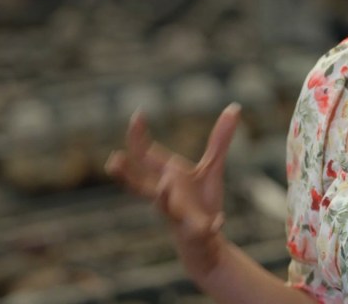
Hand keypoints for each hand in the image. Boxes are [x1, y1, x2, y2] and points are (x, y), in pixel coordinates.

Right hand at [105, 103, 242, 278]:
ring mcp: (178, 214)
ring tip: (164, 183)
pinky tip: (219, 221)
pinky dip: (210, 225)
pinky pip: (201, 228)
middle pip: (139, 185)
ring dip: (163, 195)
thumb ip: (219, 140)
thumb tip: (234, 107)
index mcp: (166, 176)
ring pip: (164, 207)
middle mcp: (165, 195)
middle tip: (113, 161)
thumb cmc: (201, 202)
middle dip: (125, 175)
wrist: (207, 240)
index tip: (138, 114)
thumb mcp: (211, 168)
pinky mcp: (196, 231)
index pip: (144, 155)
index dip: (138, 136)